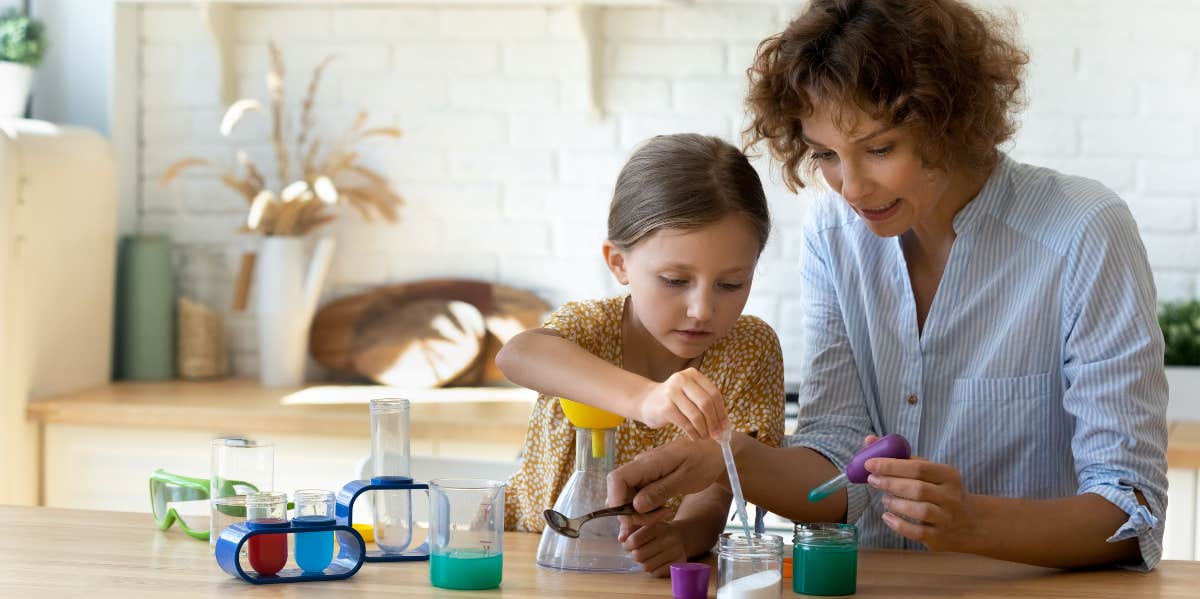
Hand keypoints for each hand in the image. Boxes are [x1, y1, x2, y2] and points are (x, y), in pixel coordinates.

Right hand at [607, 438, 724, 516]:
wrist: (715, 451)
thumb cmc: (704, 461)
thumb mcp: (686, 479)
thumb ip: (660, 491)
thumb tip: (636, 506)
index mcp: (648, 462)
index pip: (616, 479)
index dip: (617, 502)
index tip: (634, 519)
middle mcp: (640, 465)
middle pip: (620, 492)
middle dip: (633, 513)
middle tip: (660, 518)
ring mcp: (644, 472)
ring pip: (628, 496)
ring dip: (641, 512)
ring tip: (665, 513)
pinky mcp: (649, 478)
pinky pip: (638, 495)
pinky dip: (646, 507)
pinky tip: (662, 510)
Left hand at [620, 520, 687, 576]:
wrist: (682, 536)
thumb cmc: (658, 531)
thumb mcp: (645, 524)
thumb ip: (630, 529)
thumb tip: (621, 539)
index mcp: (658, 527)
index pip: (635, 540)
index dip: (627, 545)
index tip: (627, 545)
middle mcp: (668, 539)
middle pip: (638, 555)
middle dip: (634, 555)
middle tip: (637, 551)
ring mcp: (675, 552)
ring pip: (646, 566)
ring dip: (643, 563)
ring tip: (647, 557)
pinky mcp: (678, 564)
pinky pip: (656, 573)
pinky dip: (652, 570)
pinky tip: (655, 562)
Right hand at [637, 367, 728, 439]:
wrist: (646, 401)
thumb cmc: (674, 401)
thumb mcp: (690, 396)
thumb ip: (707, 406)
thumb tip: (725, 426)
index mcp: (692, 374)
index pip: (714, 393)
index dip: (722, 411)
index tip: (725, 426)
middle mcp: (682, 379)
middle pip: (706, 403)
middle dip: (714, 422)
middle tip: (717, 435)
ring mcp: (672, 392)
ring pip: (697, 415)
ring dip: (704, 430)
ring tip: (705, 436)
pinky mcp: (665, 407)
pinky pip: (686, 424)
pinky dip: (693, 433)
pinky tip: (694, 436)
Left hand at [864, 450, 980, 552]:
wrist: (969, 522)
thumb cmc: (940, 490)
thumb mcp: (930, 471)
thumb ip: (901, 457)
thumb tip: (869, 441)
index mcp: (948, 475)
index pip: (919, 468)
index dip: (892, 465)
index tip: (870, 464)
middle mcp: (950, 497)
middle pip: (918, 489)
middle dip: (890, 483)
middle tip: (872, 480)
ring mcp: (946, 518)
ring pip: (919, 510)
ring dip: (896, 503)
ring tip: (885, 499)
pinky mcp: (939, 538)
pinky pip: (916, 532)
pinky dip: (898, 524)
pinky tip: (887, 517)